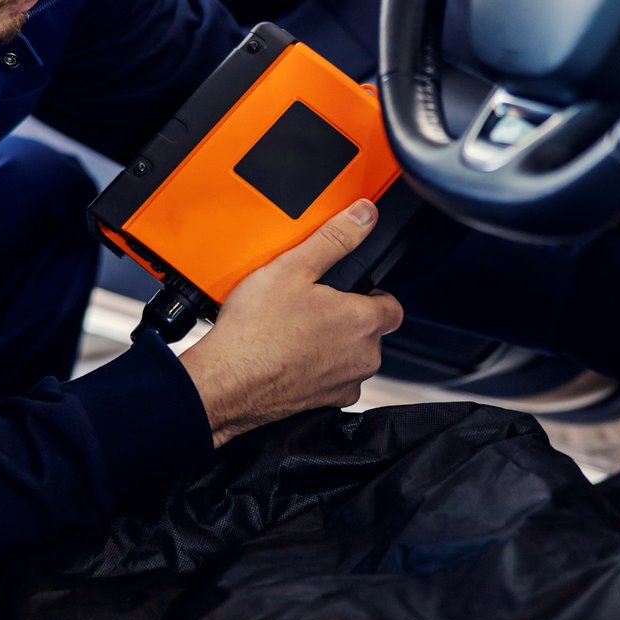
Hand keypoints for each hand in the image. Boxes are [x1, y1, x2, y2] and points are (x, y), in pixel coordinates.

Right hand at [178, 199, 404, 446]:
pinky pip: (331, 381)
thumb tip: (364, 215)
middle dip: (348, 319)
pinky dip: (316, 370)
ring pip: (352, 358)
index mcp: (363, 322)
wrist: (227, 382)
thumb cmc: (256, 331)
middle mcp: (363, 358)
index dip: (373, 294)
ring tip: (295, 330)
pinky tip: (288, 356)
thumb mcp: (293, 267)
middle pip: (371, 332)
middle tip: (312, 306)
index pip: (392, 306)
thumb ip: (335, 238)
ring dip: (333, 345)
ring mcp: (344, 384)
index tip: (352, 290)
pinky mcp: (323, 404)